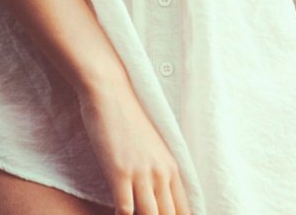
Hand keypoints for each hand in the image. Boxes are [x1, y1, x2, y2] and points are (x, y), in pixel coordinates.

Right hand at [77, 80, 191, 214]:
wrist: (111, 93)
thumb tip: (158, 193)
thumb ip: (159, 171)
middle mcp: (161, 173)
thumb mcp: (153, 147)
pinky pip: (125, 209)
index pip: (184, 210)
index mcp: (173, 168)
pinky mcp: (120, 172)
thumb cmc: (128, 119)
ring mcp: (141, 173)